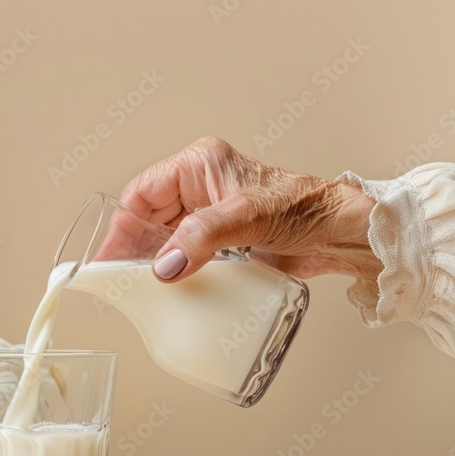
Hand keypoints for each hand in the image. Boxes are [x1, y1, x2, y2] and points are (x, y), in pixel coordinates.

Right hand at [119, 137, 381, 280]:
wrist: (345, 234)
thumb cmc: (308, 209)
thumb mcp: (247, 218)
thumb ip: (202, 239)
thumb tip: (164, 266)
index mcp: (200, 165)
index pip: (143, 193)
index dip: (123, 226)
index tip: (109, 258)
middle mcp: (201, 188)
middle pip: (149, 218)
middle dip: (134, 248)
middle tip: (119, 280)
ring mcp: (211, 216)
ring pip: (165, 240)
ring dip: (154, 263)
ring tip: (139, 288)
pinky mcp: (223, 243)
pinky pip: (186, 256)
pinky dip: (175, 273)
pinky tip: (169, 291)